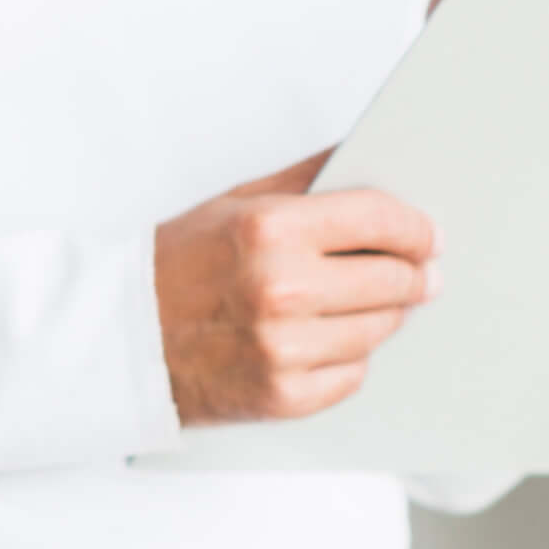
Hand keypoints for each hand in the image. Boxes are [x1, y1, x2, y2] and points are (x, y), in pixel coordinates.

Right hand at [154, 153, 437, 425]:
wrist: (121, 338)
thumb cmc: (176, 266)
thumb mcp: (233, 202)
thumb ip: (305, 178)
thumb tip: (368, 152)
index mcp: (269, 230)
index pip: (380, 221)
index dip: (416, 227)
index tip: (428, 235)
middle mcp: (280, 290)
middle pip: (395, 279)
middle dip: (411, 274)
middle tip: (415, 272)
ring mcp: (285, 348)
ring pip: (381, 329)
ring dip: (380, 315)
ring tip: (354, 303)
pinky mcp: (286, 395)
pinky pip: (354, 373)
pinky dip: (346, 356)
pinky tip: (319, 340)